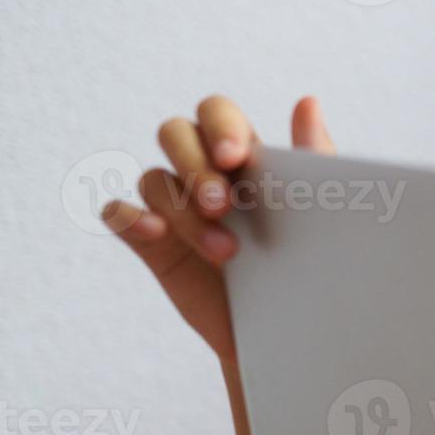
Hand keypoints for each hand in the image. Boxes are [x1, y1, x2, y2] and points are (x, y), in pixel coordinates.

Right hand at [100, 95, 336, 364]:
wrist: (290, 332)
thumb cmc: (306, 266)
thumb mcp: (316, 215)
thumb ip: (311, 160)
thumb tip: (308, 102)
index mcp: (243, 157)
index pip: (216, 114)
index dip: (220, 126)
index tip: (237, 157)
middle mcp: (202, 173)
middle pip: (175, 134)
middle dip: (195, 165)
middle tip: (223, 205)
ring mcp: (174, 208)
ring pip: (154, 180)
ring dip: (183, 211)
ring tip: (226, 252)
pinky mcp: (152, 243)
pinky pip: (118, 214)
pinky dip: (128, 216)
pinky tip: (153, 231)